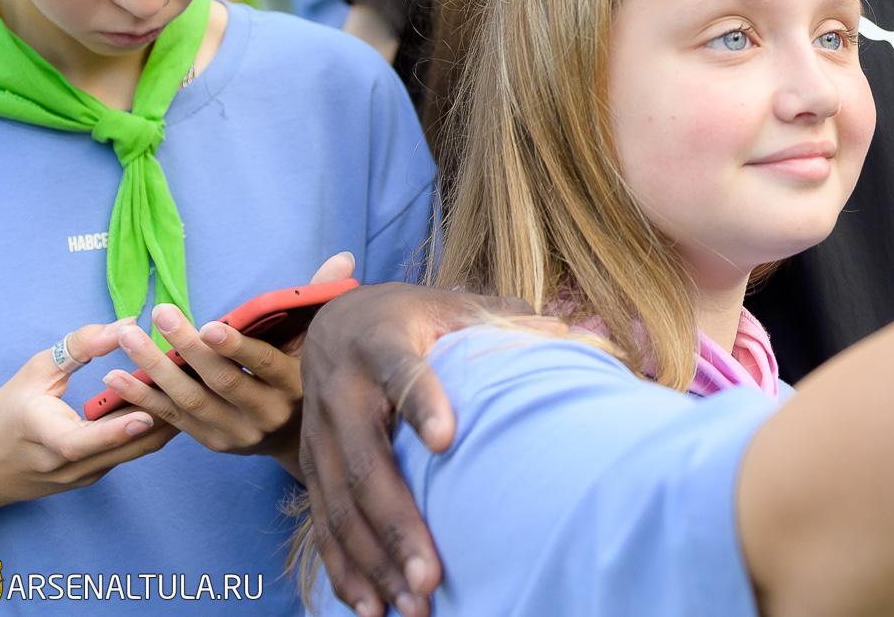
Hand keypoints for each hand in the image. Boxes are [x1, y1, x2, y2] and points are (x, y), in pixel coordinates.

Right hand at [0, 320, 177, 527]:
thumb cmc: (8, 412)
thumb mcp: (36, 372)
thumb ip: (80, 347)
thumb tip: (127, 324)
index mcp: (43, 437)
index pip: (81, 442)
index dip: (116, 430)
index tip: (148, 413)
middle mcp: (65, 465)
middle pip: (122, 447)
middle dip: (163, 416)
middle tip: (196, 386)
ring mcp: (82, 476)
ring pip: (132, 452)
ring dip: (165, 422)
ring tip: (196, 390)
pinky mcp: (93, 476)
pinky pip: (127, 453)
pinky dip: (149, 430)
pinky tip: (174, 404)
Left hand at [98, 252, 355, 461]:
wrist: (299, 437)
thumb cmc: (306, 373)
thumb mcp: (318, 339)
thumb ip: (320, 299)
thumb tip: (342, 259)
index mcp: (294, 384)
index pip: (263, 364)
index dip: (236, 347)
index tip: (209, 325)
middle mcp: (266, 413)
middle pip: (220, 381)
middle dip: (186, 348)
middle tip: (160, 313)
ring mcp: (237, 432)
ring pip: (190, 400)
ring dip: (155, 370)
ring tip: (129, 339)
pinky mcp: (213, 442)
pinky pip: (172, 420)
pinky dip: (144, 398)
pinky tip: (117, 378)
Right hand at [298, 282, 557, 616]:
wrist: (335, 323)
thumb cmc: (414, 318)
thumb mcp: (454, 307)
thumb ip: (508, 322)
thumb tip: (582, 336)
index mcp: (382, 344)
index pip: (402, 373)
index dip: (422, 402)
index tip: (448, 440)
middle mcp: (342, 392)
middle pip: (367, 464)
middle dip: (398, 524)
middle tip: (433, 575)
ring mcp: (321, 437)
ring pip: (340, 507)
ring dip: (375, 562)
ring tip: (415, 604)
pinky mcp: (311, 469)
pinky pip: (322, 526)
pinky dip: (346, 571)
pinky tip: (373, 609)